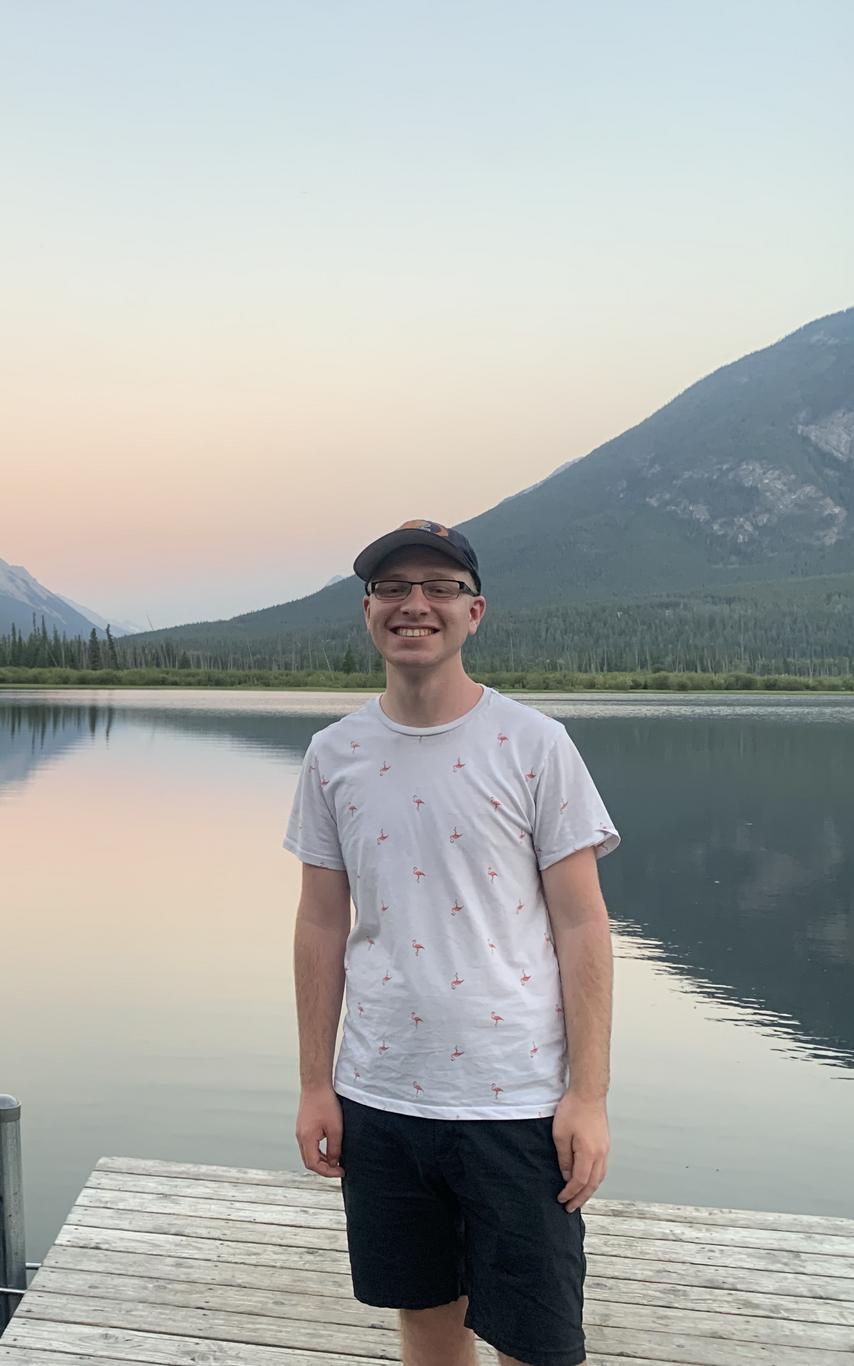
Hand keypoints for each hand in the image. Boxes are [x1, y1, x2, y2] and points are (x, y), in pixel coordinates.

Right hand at [295, 1085, 344, 1177]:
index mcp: (307, 1139)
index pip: (314, 1164)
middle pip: (309, 1161)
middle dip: (324, 1168)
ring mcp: (300, 1132)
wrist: (316, 1085)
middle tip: (339, 1169)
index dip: (327, 1172)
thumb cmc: (325, 1103)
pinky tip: (328, 1149)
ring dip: (321, 1160)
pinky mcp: (303, 1127)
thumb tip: (334, 1163)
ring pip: (308, 1154)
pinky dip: (318, 1151)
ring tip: (335, 1161)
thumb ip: (334, 1148)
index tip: (340, 1172)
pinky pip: (309, 1145)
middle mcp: (300, 1137)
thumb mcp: (335, 1128)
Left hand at [552, 1090, 608, 1211]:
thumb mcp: (560, 1135)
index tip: (560, 1199)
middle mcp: (601, 1154)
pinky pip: (601, 1169)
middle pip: (592, 1184)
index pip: (579, 1181)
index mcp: (589, 1153)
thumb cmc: (573, 1110)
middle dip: (581, 1198)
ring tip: (579, 1199)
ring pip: (599, 1178)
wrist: (588, 1093)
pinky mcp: (605, 1144)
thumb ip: (564, 1158)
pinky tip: (588, 1181)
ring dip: (589, 1191)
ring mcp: (605, 1149)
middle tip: (570, 1208)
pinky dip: (594, 1180)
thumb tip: (567, 1176)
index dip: (569, 1193)